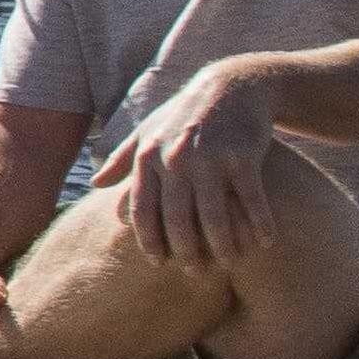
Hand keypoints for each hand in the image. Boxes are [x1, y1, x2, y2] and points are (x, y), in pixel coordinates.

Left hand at [102, 70, 279, 263]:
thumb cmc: (185, 115)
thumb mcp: (148, 130)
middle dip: (187, 251)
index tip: (158, 263)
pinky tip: (265, 242)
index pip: (142, 210)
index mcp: (148, 156)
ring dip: (224, 245)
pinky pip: (251, 201)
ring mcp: (210, 158)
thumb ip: (122, 159)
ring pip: (214, 216)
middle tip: (196, 272)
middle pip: (177, 220)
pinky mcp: (242, 156)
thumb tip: (94, 185)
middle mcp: (175, 159)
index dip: (149, 240)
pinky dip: (259, 224)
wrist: (233, 86)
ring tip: (230, 263)